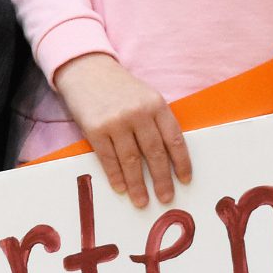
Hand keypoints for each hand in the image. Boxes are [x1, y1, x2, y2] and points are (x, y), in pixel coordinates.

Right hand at [55, 52, 189, 207]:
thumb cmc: (119, 88)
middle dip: (161, 179)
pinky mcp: (95, 129)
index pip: (174, 139)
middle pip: (154, 153)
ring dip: (137, 184)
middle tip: (166, 198)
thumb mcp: (145, 97)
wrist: (87, 70)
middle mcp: (138, 113)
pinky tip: (121, 188)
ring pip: (131, 160)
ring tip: (142, 202)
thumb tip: (168, 159)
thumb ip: (157, 121)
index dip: (181, 162)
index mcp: (156, 105)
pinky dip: (116, 176)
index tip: (185, 180)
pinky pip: (108, 158)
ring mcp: (116, 122)